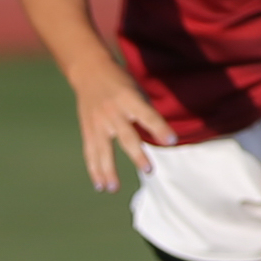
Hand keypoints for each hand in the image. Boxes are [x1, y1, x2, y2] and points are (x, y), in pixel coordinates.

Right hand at [74, 64, 175, 191]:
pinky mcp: (88, 129)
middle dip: (137, 154)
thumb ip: (146, 112)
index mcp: (128, 98)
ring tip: (114, 189)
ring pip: (103, 150)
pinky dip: (95, 170)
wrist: (89, 71)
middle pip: (126, 136)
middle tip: (149, 170)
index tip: (171, 141)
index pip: (147, 115)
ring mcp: (98, 122)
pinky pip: (91, 152)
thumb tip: (163, 139)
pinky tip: (101, 186)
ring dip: (108, 170)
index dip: (160, 127)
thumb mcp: (137, 89)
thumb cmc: (121, 83)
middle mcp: (112, 111)